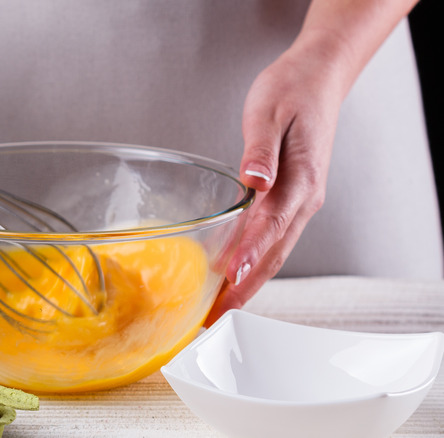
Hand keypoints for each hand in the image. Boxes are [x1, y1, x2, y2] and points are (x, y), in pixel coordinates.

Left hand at [205, 37, 347, 325]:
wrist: (317, 79)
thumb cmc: (291, 91)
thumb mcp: (268, 113)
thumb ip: (260, 150)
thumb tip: (254, 181)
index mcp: (300, 179)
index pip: (273, 224)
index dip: (251, 254)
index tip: (230, 278)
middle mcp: (305, 198)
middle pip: (275, 252)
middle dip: (246, 287)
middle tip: (217, 315)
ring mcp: (302, 201)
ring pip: (276, 251)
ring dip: (250, 281)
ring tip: (223, 307)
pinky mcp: (293, 198)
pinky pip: (275, 238)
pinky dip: (256, 261)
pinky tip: (237, 273)